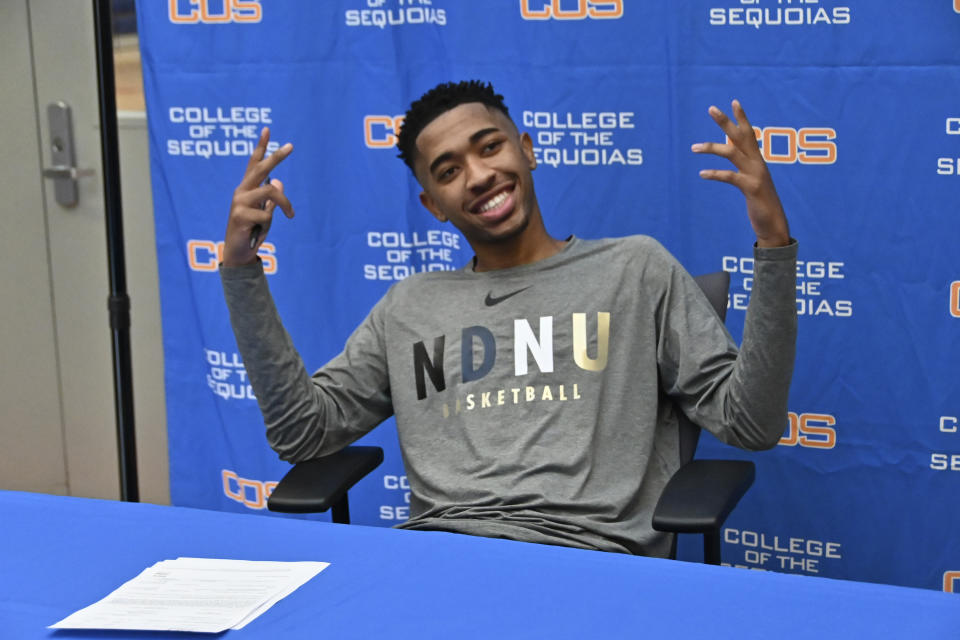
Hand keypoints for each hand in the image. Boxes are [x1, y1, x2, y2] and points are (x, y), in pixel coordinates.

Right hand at [223, 127, 294, 266]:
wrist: (240, 252)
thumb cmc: (252, 231)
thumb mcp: (264, 212)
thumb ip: (270, 198)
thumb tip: (279, 181)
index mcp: (247, 189)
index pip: (253, 164)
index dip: (260, 147)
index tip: (267, 129)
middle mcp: (241, 192)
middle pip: (260, 169)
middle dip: (276, 157)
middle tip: (290, 146)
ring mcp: (239, 203)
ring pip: (270, 192)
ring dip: (285, 203)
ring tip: (291, 214)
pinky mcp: (239, 216)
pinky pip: (266, 214)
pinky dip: (270, 222)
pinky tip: (261, 230)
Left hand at [692, 100, 790, 247]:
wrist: (774, 224)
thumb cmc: (760, 202)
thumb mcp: (751, 180)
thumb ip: (744, 164)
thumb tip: (732, 150)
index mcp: (758, 160)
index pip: (749, 134)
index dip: (742, 118)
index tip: (733, 101)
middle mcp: (758, 163)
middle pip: (741, 136)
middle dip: (726, 122)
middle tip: (711, 108)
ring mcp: (755, 175)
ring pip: (732, 153)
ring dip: (712, 148)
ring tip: (693, 147)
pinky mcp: (751, 188)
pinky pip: (730, 177)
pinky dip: (715, 174)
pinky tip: (702, 173)